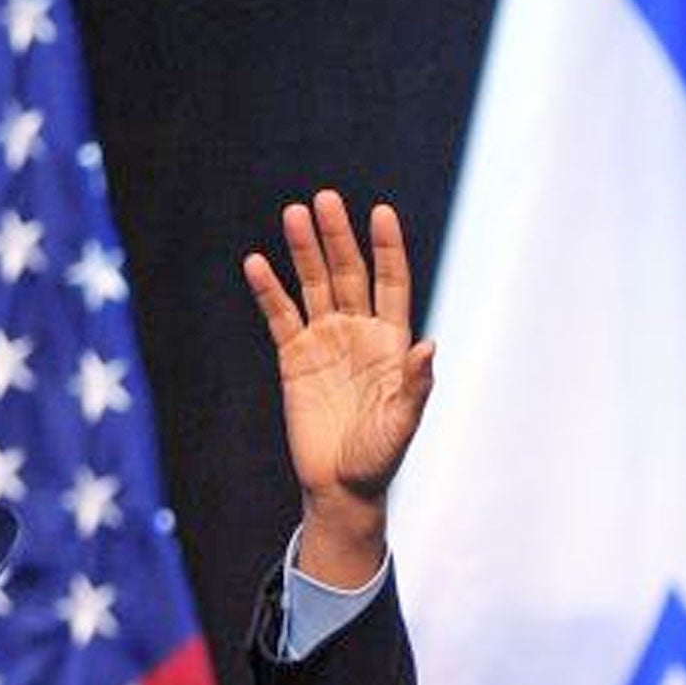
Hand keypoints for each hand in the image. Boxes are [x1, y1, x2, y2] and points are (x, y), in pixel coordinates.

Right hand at [242, 190, 434, 585]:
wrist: (342, 486)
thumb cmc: (380, 457)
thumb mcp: (402, 423)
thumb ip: (415, 385)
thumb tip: (429, 344)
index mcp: (391, 342)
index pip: (391, 282)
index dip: (387, 248)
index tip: (380, 212)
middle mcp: (359, 332)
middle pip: (349, 273)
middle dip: (338, 237)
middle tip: (324, 198)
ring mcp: (325, 341)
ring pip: (313, 285)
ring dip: (304, 251)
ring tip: (293, 214)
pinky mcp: (293, 358)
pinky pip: (279, 316)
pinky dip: (268, 290)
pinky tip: (256, 262)